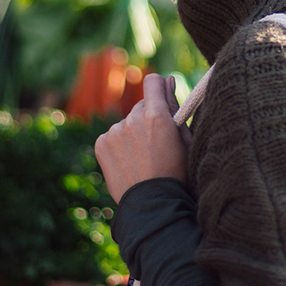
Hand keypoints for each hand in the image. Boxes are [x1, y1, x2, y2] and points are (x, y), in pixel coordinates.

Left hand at [94, 74, 191, 202]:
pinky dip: (119, 146)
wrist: (152, 205)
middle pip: (141, 106)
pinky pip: (112, 136)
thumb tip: (169, 80)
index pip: (153, 82)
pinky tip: (129, 163)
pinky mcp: (101, 144)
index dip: (159, 88)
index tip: (162, 98)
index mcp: (156, 115)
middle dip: (148, 118)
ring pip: (127, 123)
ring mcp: (114, 132)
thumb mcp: (184, 139)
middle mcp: (132, 119)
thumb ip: (175, 107)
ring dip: (133, 134)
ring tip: (143, 159)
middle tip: (156, 145)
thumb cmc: (176, 173)